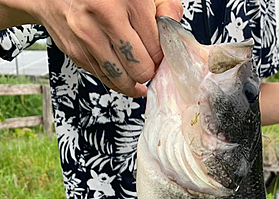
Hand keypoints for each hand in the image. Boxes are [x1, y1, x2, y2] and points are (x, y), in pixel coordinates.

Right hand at [29, 0, 182, 95]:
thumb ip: (165, 7)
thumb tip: (172, 34)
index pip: (156, 50)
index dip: (161, 57)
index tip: (159, 55)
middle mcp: (106, 17)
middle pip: (140, 70)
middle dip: (147, 71)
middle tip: (147, 63)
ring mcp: (88, 37)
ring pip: (122, 81)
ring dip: (132, 81)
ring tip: (136, 72)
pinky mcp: (76, 52)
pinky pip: (104, 78)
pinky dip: (115, 79)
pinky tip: (120, 71)